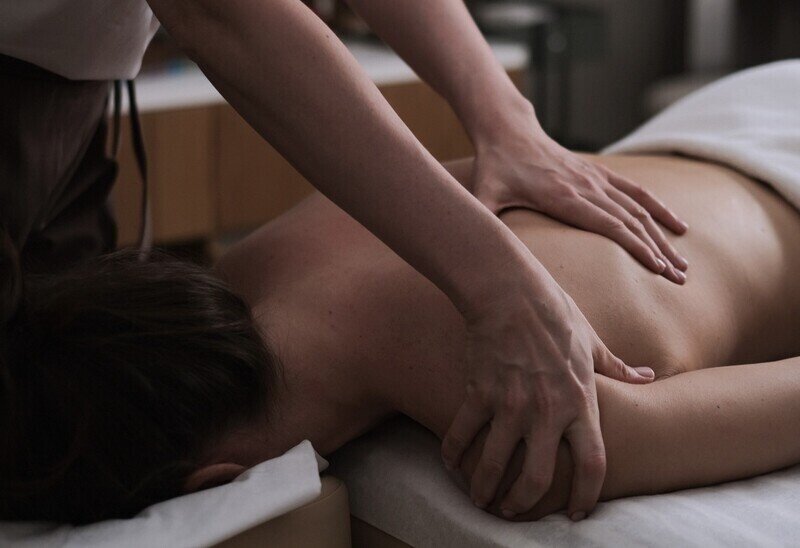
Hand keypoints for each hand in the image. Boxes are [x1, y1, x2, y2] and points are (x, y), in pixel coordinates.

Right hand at [441, 276, 654, 519]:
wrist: (511, 292)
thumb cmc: (555, 313)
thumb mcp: (593, 343)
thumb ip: (618, 368)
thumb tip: (647, 377)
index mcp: (580, 402)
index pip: (592, 464)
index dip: (587, 496)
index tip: (577, 513)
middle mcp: (546, 411)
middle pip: (537, 478)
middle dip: (523, 503)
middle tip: (514, 511)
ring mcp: (510, 404)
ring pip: (494, 464)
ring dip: (485, 488)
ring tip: (480, 499)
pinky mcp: (479, 392)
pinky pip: (462, 433)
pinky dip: (452, 453)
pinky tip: (451, 463)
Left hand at [471, 121, 688, 284]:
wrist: (508, 131)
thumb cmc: (495, 168)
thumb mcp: (484, 195)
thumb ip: (479, 217)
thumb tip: (468, 248)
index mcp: (564, 197)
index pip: (610, 226)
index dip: (637, 248)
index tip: (660, 270)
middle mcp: (587, 187)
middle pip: (633, 222)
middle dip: (659, 252)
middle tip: (681, 279)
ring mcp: (596, 179)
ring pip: (640, 209)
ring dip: (664, 236)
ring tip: (684, 261)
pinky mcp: (599, 173)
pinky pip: (637, 190)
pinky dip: (660, 208)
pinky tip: (678, 225)